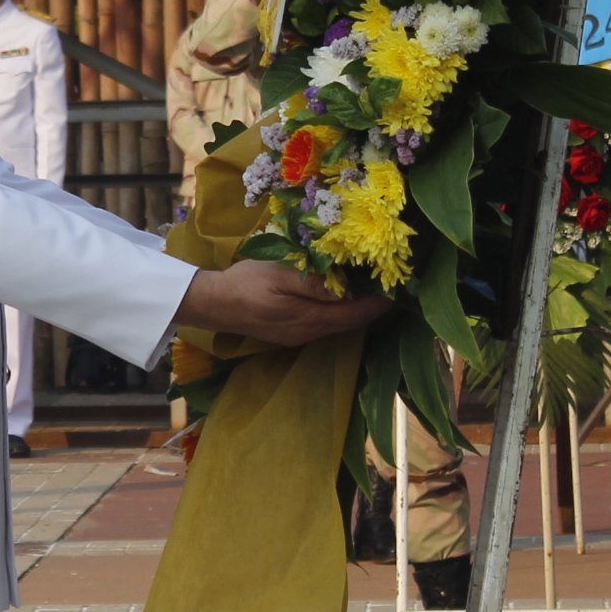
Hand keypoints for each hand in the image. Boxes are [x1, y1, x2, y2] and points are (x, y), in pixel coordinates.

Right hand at [176, 261, 389, 347]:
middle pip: (350, 322)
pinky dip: (336, 311)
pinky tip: (337, 296)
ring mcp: (298, 336)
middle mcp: (309, 333)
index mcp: (310, 319)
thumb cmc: (244, 284)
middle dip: (370, 306)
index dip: (378, 303)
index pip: (355, 314)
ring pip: (337, 324)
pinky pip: (322, 323)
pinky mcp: (289, 333)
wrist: (213, 304)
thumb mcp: (279, 275)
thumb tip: (345, 290)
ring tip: (368, 287)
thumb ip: (313, 283)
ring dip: (354, 309)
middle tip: (388, 283)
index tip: (398, 286)